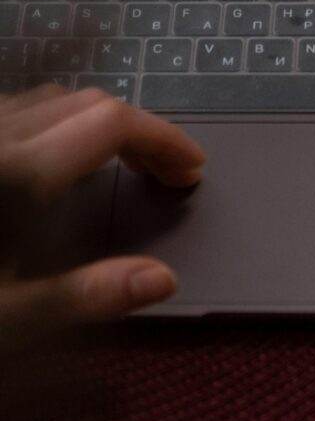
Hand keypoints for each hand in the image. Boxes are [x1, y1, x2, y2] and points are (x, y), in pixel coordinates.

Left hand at [0, 84, 205, 349]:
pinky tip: (48, 156)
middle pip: (86, 101)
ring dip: (95, 120)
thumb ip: (85, 297)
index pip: (114, 122)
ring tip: (117, 161)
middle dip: (137, 128)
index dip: (164, 138)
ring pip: (48, 98)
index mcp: (19, 173)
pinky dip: (53, 119)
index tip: (191, 169)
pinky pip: (14, 108)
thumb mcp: (3, 321)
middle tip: (163, 171)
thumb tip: (159, 281)